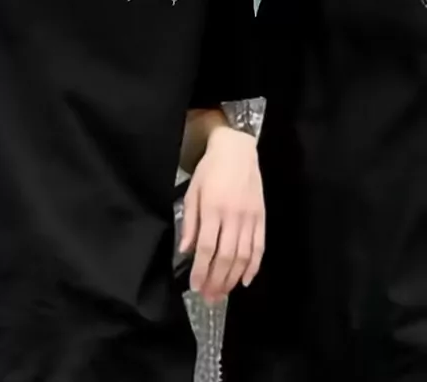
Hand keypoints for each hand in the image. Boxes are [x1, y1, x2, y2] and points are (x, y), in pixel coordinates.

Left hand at [179, 127, 264, 303]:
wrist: (237, 150)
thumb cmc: (210, 169)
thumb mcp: (193, 191)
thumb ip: (190, 222)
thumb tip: (185, 250)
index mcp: (213, 208)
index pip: (206, 247)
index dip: (200, 270)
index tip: (195, 287)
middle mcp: (233, 215)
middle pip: (226, 256)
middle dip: (216, 280)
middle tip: (209, 297)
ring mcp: (250, 217)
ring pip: (243, 255)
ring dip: (233, 278)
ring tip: (223, 293)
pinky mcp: (262, 216)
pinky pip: (259, 246)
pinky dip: (254, 266)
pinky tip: (245, 280)